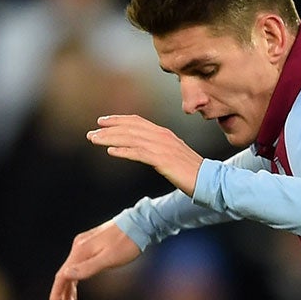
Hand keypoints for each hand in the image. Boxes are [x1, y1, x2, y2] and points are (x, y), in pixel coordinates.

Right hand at [47, 221, 142, 299]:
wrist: (141, 223)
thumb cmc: (128, 243)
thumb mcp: (109, 259)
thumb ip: (87, 268)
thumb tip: (65, 275)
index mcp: (81, 250)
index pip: (62, 276)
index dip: (56, 293)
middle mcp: (79, 246)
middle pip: (65, 274)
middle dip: (64, 295)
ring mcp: (85, 244)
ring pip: (72, 269)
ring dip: (71, 288)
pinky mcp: (92, 244)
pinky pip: (79, 264)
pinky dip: (77, 277)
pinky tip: (79, 285)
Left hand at [86, 114, 202, 194]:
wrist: (208, 179)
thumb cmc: (192, 171)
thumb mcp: (174, 156)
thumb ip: (159, 150)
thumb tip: (144, 151)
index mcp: (164, 133)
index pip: (137, 121)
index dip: (118, 120)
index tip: (103, 121)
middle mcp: (162, 136)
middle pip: (130, 128)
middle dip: (109, 129)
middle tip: (92, 132)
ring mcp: (162, 147)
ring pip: (130, 138)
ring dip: (110, 138)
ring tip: (94, 140)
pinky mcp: (163, 160)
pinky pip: (139, 153)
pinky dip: (123, 151)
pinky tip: (111, 152)